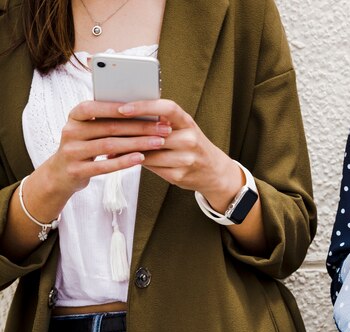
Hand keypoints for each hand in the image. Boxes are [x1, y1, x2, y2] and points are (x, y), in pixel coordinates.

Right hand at [42, 100, 170, 195]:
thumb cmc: (85, 147)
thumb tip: (144, 111)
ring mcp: (71, 152)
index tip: (142, 107)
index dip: (115, 107)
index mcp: (75, 117)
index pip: (94, 107)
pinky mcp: (76, 171)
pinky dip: (124, 161)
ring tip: (158, 142)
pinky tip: (141, 158)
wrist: (61, 174)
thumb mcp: (89, 130)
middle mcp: (70, 131)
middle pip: (109, 127)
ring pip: (109, 146)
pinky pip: (104, 166)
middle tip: (163, 128)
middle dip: (140, 127)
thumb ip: (107, 120)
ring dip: (137, 144)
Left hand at [117, 100, 239, 198]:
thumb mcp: (182, 128)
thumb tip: (123, 114)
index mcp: (188, 122)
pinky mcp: (179, 175)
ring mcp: (186, 159)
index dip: (144, 106)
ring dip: (127, 150)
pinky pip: (152, 168)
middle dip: (127, 132)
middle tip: (104, 129)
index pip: (167, 108)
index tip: (122, 108)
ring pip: (149, 153)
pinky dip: (135, 162)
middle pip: (153, 134)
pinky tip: (122, 160)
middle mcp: (190, 139)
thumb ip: (159, 122)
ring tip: (108, 146)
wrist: (214, 171)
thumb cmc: (189, 144)